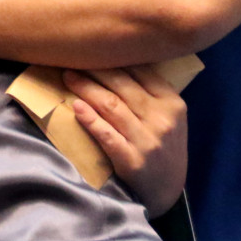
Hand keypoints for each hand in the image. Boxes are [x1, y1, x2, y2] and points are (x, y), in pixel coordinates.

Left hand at [63, 66, 186, 216]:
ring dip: (86, 88)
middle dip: (94, 70)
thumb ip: (151, 94)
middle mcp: (162, 118)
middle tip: (72, 60)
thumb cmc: (163, 148)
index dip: (114, 57)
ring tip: (68, 78)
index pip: (140, 71)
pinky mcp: (132, 160)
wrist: (167, 191)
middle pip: (121, 84)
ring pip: (111, 105)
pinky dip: (89, 119)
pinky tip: (76, 107)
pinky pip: (106, 134)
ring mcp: (147, 140)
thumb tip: (115, 61)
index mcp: (172, 103)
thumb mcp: (170, 118)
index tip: (93, 49)